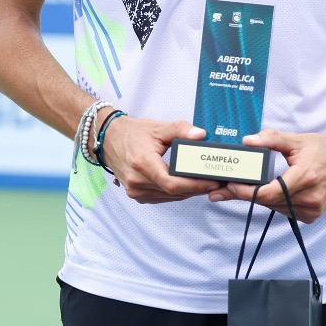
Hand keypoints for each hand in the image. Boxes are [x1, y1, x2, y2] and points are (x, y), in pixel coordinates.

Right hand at [99, 115, 217, 203]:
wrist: (109, 139)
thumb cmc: (134, 132)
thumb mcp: (158, 127)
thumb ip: (181, 129)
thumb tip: (201, 135)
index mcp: (142, 163)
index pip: (173, 183)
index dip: (195, 185)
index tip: (212, 181)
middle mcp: (136, 181)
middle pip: (174, 192)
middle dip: (197, 188)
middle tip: (216, 181)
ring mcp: (135, 191)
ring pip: (169, 197)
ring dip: (189, 192)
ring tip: (206, 183)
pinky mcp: (136, 195)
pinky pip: (162, 198)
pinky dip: (177, 193)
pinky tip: (189, 186)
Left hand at [211, 126, 325, 222]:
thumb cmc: (322, 148)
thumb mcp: (296, 140)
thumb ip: (271, 139)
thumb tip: (248, 141)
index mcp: (305, 177)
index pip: (269, 193)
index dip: (247, 192)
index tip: (231, 186)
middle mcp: (310, 197)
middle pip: (269, 202)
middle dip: (248, 194)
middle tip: (228, 188)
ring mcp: (313, 209)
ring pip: (276, 208)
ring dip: (262, 199)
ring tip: (248, 188)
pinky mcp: (313, 215)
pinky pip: (286, 212)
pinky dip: (276, 203)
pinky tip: (272, 193)